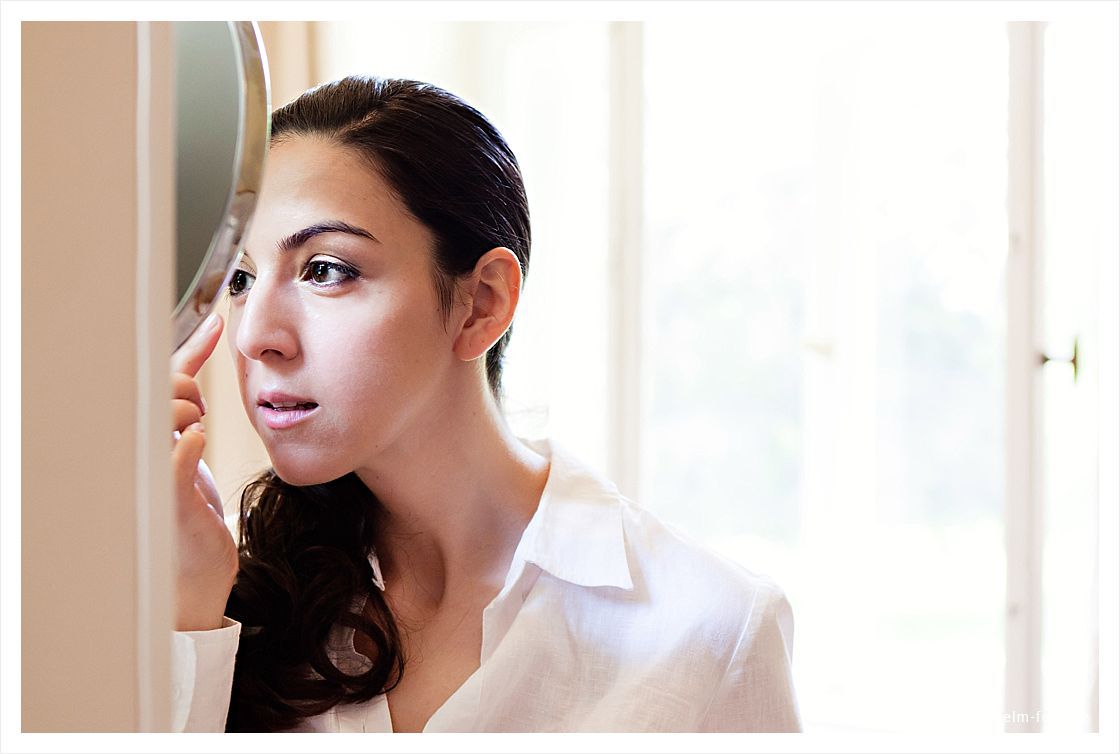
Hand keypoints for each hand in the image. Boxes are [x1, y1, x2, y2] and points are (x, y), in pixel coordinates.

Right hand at [170, 313, 237, 630]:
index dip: (190, 348)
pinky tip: (197, 445)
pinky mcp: (166, 497)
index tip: (218, 325)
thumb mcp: (187, 444)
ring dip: (195, 415)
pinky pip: (178, 452)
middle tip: (202, 419)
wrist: (191, 581)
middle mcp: (136, 452)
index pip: (159, 378)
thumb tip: (211, 334)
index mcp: (140, 438)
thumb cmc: (187, 512)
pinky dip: (191, 441)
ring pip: (172, 411)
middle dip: (192, 391)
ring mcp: (146, 472)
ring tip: (198, 439)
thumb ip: (189, 395)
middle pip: (166, 387)